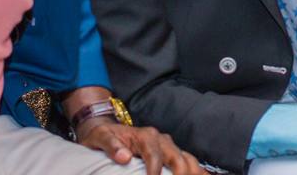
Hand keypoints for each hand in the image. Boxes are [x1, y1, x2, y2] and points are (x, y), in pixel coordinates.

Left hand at [78, 119, 204, 174]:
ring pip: (186, 159)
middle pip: (177, 156)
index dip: (155, 170)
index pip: (154, 155)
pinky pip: (186, 161)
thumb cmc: (103, 134)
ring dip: (193, 172)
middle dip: (180, 173)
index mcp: (145, 135)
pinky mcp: (170, 153)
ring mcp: (168, 146)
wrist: (105, 127)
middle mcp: (161, 139)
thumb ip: (111, 145)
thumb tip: (124, 157)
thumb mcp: (100, 137)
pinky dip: (196, 170)